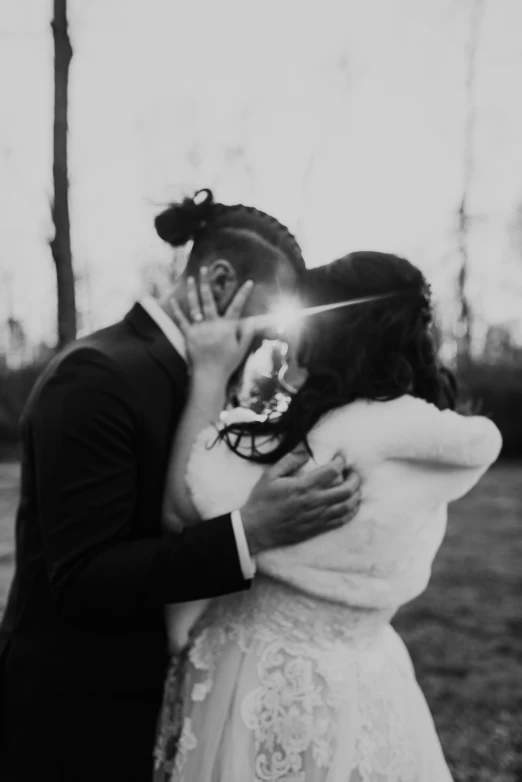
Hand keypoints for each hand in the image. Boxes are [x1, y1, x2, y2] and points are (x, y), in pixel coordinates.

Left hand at [170, 269, 255, 380]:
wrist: (209, 376)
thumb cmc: (227, 363)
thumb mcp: (241, 349)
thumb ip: (247, 333)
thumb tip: (251, 320)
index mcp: (227, 327)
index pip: (237, 306)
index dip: (244, 293)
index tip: (248, 281)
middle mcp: (212, 324)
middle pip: (209, 299)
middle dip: (206, 282)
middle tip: (204, 269)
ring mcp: (199, 329)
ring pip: (194, 306)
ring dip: (192, 291)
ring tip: (190, 278)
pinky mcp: (189, 335)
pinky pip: (181, 320)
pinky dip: (176, 309)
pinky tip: (172, 299)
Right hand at [240, 445, 361, 554]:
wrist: (256, 530)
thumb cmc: (262, 501)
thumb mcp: (270, 475)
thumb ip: (289, 460)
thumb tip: (305, 449)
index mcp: (303, 487)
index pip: (332, 471)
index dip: (340, 461)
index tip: (340, 457)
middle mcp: (314, 502)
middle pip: (347, 489)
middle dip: (354, 478)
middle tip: (352, 471)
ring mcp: (318, 517)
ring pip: (348, 505)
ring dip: (356, 494)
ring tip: (355, 486)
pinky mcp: (318, 528)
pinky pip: (342, 520)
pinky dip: (351, 511)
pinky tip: (352, 504)